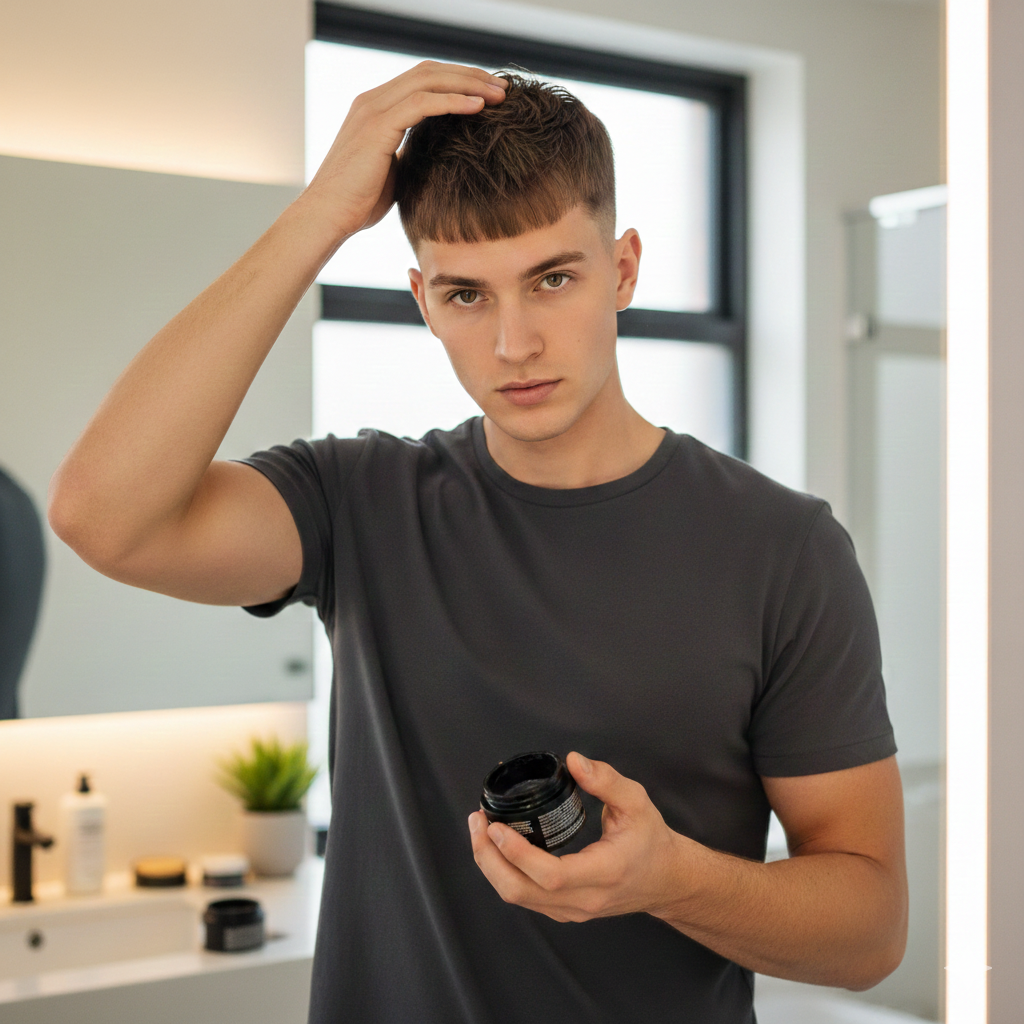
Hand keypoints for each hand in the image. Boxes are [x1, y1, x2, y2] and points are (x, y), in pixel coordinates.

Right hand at [304, 61, 506, 238]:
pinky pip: (422, 103)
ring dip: (468, 84)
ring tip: (499, 95)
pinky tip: (479, 107)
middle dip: (470, 75)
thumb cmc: (358, 204)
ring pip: (429, 80)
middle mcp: (373, 101)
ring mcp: (373, 110)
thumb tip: (437, 157)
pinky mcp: (377, 127)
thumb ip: (410, 154)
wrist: (328, 217)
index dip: (459, 81)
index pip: (424, 80)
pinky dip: (453, 102)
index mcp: (377, 108)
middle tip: (503, 87)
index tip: (490, 93)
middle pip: (430, 72)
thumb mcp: (392, 171)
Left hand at [468, 752, 688, 922]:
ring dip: (491, 866)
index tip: (495, 825)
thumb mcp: (637, 801)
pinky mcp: (565, 911)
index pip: (551, 875)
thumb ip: (606, 780)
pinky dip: (504, 874)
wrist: (666, 880)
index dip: (517, 853)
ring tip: (480, 832)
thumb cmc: (651, 840)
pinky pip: (526, 898)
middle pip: (521, 892)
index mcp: (604, 871)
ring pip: (519, 898)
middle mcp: (585, 898)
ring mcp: (573, 910)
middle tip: (478, 822)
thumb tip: (573, 761)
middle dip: (489, 858)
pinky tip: (497, 849)